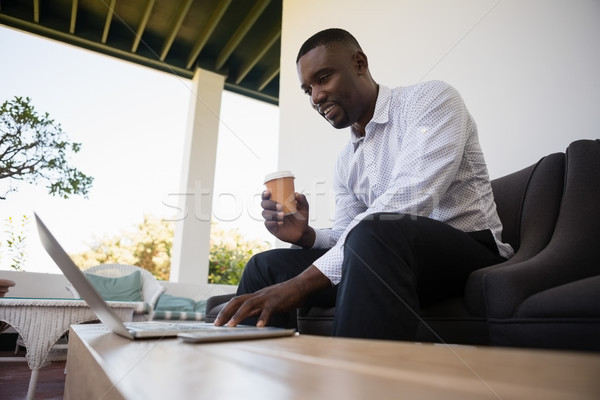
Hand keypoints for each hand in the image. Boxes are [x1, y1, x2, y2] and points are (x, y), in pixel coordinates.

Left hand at [214, 265, 330, 326]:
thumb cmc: (285, 296)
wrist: (300, 285)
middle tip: (217, 325)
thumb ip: (256, 309)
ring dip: (238, 315)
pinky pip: (268, 309)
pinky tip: (259, 326)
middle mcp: (258, 295)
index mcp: (256, 296)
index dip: (225, 310)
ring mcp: (267, 297)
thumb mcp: (267, 302)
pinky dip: (263, 318)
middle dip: (225, 313)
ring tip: (231, 326)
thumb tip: (243, 317)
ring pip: (249, 304)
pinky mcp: (277, 301)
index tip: (216, 322)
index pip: (236, 302)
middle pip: (237, 301)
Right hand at [261, 191, 314, 246]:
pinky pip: (267, 223)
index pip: (267, 196)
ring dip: (273, 213)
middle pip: (264, 203)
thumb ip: (302, 199)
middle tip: (280, 206)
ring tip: (283, 215)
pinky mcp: (271, 227)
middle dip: (270, 204)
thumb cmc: (300, 218)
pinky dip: (273, 222)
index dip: (265, 194)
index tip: (269, 193)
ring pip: (265, 213)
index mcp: (277, 201)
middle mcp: (272, 209)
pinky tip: (280, 223)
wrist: (302, 231)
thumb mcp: (304, 207)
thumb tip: (296, 194)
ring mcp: (271, 218)